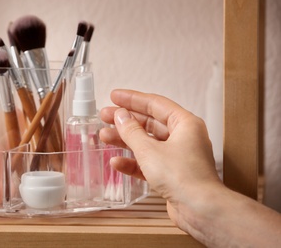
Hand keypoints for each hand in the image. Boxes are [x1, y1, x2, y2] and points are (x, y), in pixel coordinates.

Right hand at [99, 89, 222, 223]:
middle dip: (125, 120)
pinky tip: (117, 162)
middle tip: (106, 116)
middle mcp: (183, 137)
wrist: (200, 210)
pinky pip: (149, 162)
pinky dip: (133, 162)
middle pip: (149, 123)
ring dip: (125, 140)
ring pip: (147, 143)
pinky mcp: (172, 174)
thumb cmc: (183, 176)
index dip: (132, 99)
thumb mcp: (150, 150)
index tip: (114, 96)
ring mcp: (177, 156)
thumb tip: (120, 116)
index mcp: (185, 124)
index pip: (155, 104)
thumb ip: (131, 131)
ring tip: (105, 136)